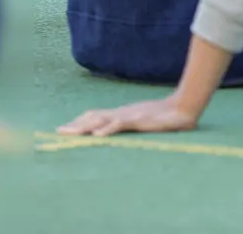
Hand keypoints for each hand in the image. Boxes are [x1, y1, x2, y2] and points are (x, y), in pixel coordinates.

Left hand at [57, 97, 198, 137]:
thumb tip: (125, 130)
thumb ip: (134, 125)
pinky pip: (119, 124)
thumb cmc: (168, 116)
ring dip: (84, 127)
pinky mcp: (139, 120)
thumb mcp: (145, 121)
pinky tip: (97, 135)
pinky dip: (107, 129)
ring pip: (101, 119)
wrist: (184, 107)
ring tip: (70, 134)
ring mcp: (129, 115)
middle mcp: (122, 112)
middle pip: (93, 117)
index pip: (96, 115)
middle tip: (58, 132)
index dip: (80, 121)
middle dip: (75, 125)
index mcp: (123, 113)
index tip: (66, 128)